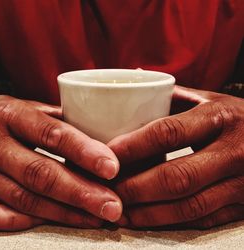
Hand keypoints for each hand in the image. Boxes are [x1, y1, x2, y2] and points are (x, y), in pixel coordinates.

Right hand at [0, 95, 121, 230]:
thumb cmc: (10, 118)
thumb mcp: (30, 109)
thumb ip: (61, 121)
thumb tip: (100, 137)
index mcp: (12, 114)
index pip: (52, 134)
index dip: (83, 152)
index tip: (111, 168)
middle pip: (41, 173)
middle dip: (81, 192)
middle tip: (112, 205)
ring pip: (26, 199)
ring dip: (66, 212)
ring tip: (97, 217)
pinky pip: (4, 215)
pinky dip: (35, 221)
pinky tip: (62, 221)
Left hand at [109, 86, 243, 228]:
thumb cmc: (234, 117)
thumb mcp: (209, 99)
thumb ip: (174, 94)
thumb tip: (136, 77)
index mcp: (218, 117)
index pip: (167, 132)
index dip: (133, 146)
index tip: (107, 155)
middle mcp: (233, 150)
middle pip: (175, 176)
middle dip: (135, 187)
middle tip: (106, 189)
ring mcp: (242, 182)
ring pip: (188, 205)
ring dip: (148, 212)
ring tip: (119, 211)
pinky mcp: (243, 205)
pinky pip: (202, 219)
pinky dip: (170, 223)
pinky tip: (146, 220)